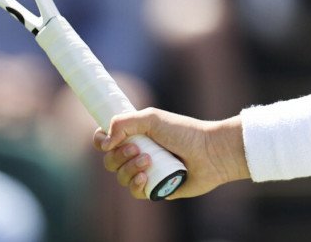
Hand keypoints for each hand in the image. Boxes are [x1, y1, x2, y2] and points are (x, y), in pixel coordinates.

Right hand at [94, 108, 244, 199]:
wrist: (209, 152)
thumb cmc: (184, 132)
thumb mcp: (153, 118)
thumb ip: (124, 123)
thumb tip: (106, 141)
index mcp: (136, 134)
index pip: (106, 139)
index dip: (101, 141)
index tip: (108, 141)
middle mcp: (138, 152)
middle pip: (110, 161)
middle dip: (119, 156)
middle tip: (137, 148)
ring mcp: (146, 171)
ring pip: (121, 177)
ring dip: (130, 169)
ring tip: (149, 161)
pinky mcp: (155, 188)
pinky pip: (135, 191)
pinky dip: (136, 185)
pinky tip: (146, 177)